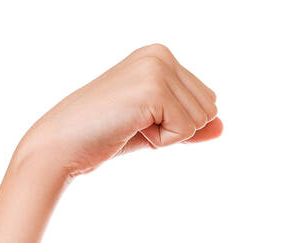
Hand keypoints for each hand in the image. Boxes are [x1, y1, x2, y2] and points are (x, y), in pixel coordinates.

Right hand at [15, 43, 220, 178]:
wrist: (64, 143)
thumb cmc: (107, 134)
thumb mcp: (158, 127)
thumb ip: (191, 123)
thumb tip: (222, 127)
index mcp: (161, 55)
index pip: (207, 101)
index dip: (178, 123)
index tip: (141, 118)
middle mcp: (161, 54)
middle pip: (209, 110)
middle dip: (177, 129)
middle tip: (135, 123)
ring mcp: (157, 68)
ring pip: (200, 121)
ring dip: (169, 135)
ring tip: (132, 124)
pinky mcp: (153, 89)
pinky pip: (186, 130)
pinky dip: (162, 141)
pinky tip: (131, 128)